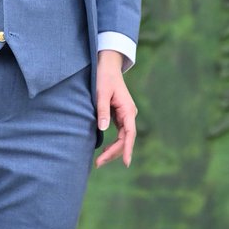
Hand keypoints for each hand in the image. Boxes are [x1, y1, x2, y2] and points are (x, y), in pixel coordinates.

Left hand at [95, 50, 136, 167]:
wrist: (107, 65)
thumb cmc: (104, 77)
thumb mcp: (101, 93)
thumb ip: (102, 111)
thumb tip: (103, 129)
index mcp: (128, 110)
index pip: (129, 134)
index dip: (127, 149)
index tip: (126, 163)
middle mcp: (129, 114)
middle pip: (125, 139)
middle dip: (114, 153)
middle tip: (98, 163)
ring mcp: (126, 115)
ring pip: (123, 138)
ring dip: (113, 150)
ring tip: (99, 160)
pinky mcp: (120, 115)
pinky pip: (119, 133)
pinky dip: (113, 142)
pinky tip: (104, 150)